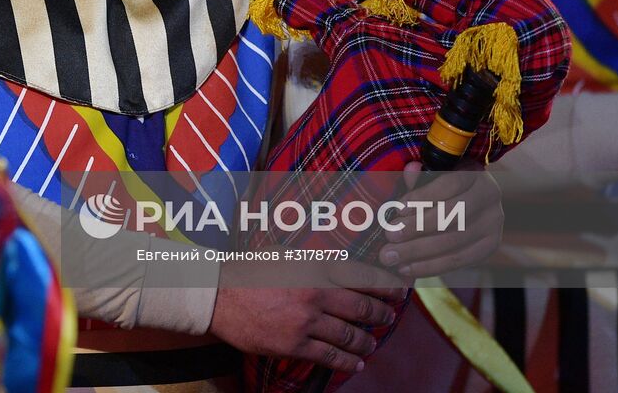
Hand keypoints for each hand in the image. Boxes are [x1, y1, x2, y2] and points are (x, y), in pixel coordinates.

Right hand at [208, 262, 403, 373]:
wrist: (217, 295)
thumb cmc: (249, 271)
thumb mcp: (285, 254)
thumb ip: (313, 259)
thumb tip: (338, 262)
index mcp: (314, 267)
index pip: (362, 275)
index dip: (387, 284)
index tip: (400, 289)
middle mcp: (316, 293)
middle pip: (363, 307)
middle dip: (383, 313)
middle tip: (391, 316)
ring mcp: (306, 321)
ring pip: (351, 335)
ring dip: (368, 341)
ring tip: (374, 343)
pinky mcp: (294, 345)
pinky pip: (330, 357)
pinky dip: (348, 362)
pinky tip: (357, 364)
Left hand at [377, 162, 502, 277]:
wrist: (468, 199)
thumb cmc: (441, 183)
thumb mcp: (432, 173)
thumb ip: (420, 175)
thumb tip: (410, 170)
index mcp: (474, 172)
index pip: (449, 185)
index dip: (422, 198)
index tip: (397, 210)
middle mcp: (490, 196)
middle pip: (451, 217)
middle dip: (416, 229)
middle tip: (389, 236)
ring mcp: (493, 223)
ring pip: (453, 243)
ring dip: (418, 251)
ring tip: (391, 256)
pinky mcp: (490, 246)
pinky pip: (458, 261)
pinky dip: (430, 266)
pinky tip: (407, 267)